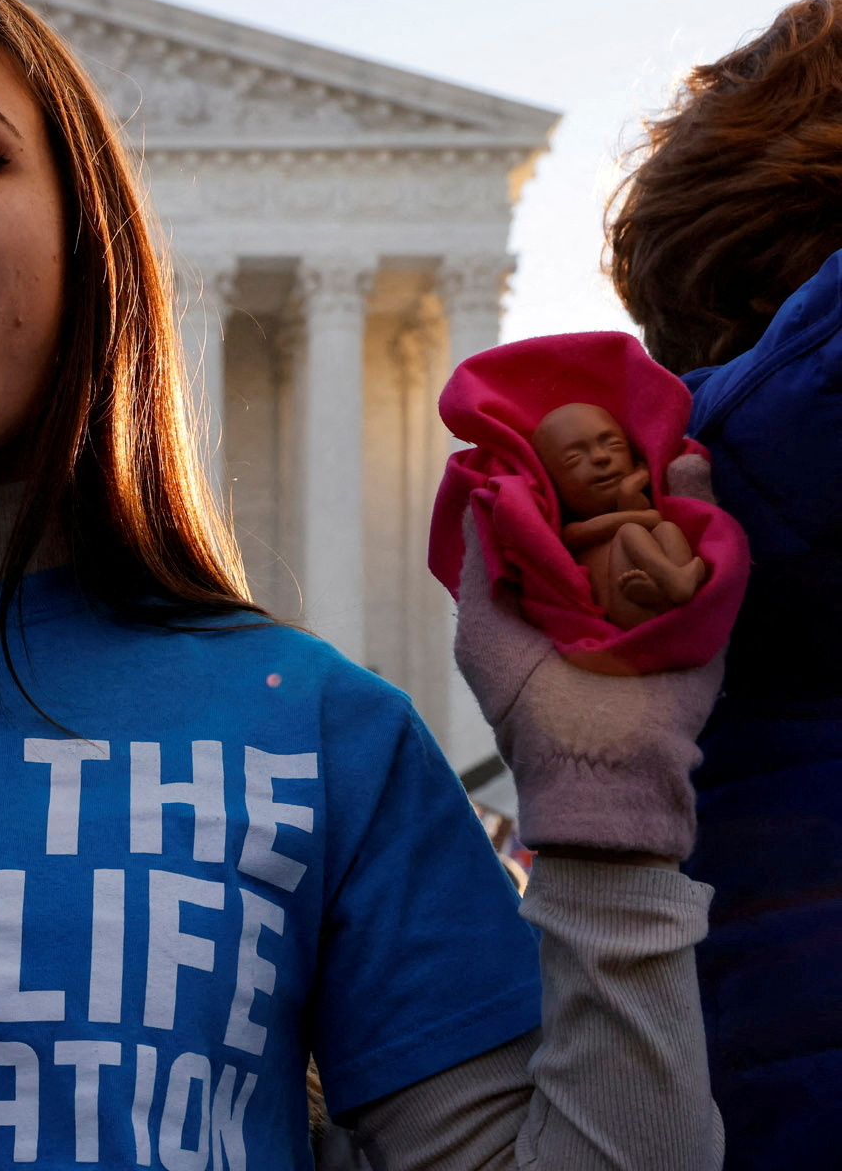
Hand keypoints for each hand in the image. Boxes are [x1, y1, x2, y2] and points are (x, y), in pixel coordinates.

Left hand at [452, 454, 724, 861]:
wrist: (593, 766)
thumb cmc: (524, 703)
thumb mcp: (482, 627)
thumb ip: (484, 563)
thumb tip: (479, 491)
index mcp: (554, 587)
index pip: (561, 516)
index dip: (559, 475)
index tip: (553, 428)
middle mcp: (605, 585)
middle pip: (614, 511)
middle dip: (613, 469)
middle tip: (607, 418)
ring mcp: (654, 593)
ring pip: (661, 521)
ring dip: (657, 480)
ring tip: (648, 431)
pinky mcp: (697, 607)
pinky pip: (705, 549)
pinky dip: (700, 507)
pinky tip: (685, 463)